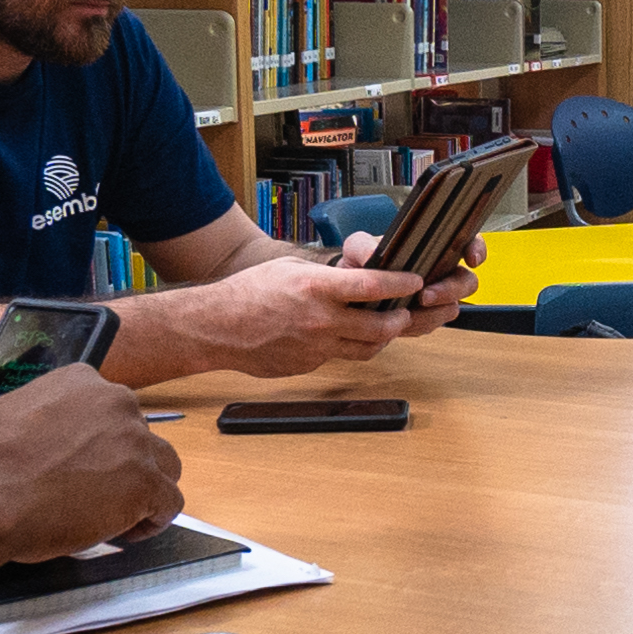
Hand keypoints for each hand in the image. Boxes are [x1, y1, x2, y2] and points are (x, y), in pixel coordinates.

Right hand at [0, 347, 184, 562]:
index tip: (87, 464)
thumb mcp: (14, 410)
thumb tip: (58, 431)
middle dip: (125, 463)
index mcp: (83, 380)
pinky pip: (169, 502)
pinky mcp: (146, 483)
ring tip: (119, 514)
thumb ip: (50, 412)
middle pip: (141, 436)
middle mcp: (118, 402)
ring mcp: (136, 442)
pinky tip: (130, 531)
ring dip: (146, 487)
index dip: (103, 441)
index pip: (111, 410)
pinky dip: (155, 519)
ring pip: (164, 465)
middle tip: (97, 492)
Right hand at [205, 250, 440, 369]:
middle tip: (404, 311)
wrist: (218, 328)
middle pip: (380, 326)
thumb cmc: (249, 292)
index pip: (373, 286)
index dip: (400, 284)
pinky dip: (348, 347)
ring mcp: (316, 347)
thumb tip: (354, 279)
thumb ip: (326, 276)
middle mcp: (321, 320)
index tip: (414, 281)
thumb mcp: (290, 268)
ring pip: (366, 349)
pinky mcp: (309, 365)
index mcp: (317, 288)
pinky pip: (339, 357)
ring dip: (381, 337)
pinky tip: (344, 336)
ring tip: (385, 326)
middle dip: (400, 319)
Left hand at [332, 230, 478, 333]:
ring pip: (451, 308)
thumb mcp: (356, 249)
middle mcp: (440, 272)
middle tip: (425, 296)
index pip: (468, 242)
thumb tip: (374, 253)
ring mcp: (436, 297)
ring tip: (408, 313)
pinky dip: (418, 326)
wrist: (348, 298)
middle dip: (450, 290)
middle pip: (467, 282)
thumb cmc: (358, 266)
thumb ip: (364, 246)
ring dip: (433, 313)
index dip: (477, 249)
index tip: (472, 259)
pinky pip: (433, 325)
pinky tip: (401, 321)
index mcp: (432, 248)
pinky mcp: (426, 319)